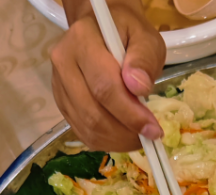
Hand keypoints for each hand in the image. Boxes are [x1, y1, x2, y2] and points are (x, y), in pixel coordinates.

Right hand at [51, 0, 164, 150]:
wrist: (103, 29)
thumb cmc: (127, 34)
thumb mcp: (145, 38)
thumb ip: (144, 60)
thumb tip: (139, 87)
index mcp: (82, 40)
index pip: (104, 87)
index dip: (130, 114)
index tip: (153, 129)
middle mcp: (64, 63)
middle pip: (93, 112)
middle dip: (125, 132)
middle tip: (149, 137)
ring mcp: (60, 85)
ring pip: (87, 127)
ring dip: (117, 141)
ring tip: (139, 137)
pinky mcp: (62, 103)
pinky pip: (83, 132)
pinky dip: (106, 142)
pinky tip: (124, 137)